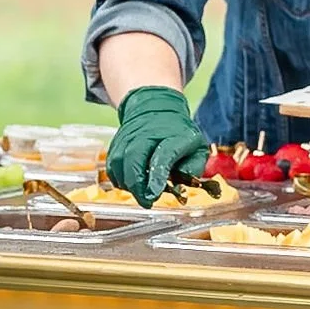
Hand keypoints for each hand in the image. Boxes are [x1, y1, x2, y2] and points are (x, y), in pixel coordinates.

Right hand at [108, 84, 209, 206]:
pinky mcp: (117, 141)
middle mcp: (148, 132)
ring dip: (127, 182)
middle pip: (134, 157)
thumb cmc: (179, 134)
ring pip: (118, 161)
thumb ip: (192, 169)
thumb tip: (180, 187)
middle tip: (146, 201)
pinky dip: (118, 177)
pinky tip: (129, 183)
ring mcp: (130, 135)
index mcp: (174, 134)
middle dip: (137, 185)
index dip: (157, 176)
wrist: (157, 107)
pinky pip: (111, 163)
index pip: (163, 155)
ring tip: (139, 192)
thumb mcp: (197, 149)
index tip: (154, 193)